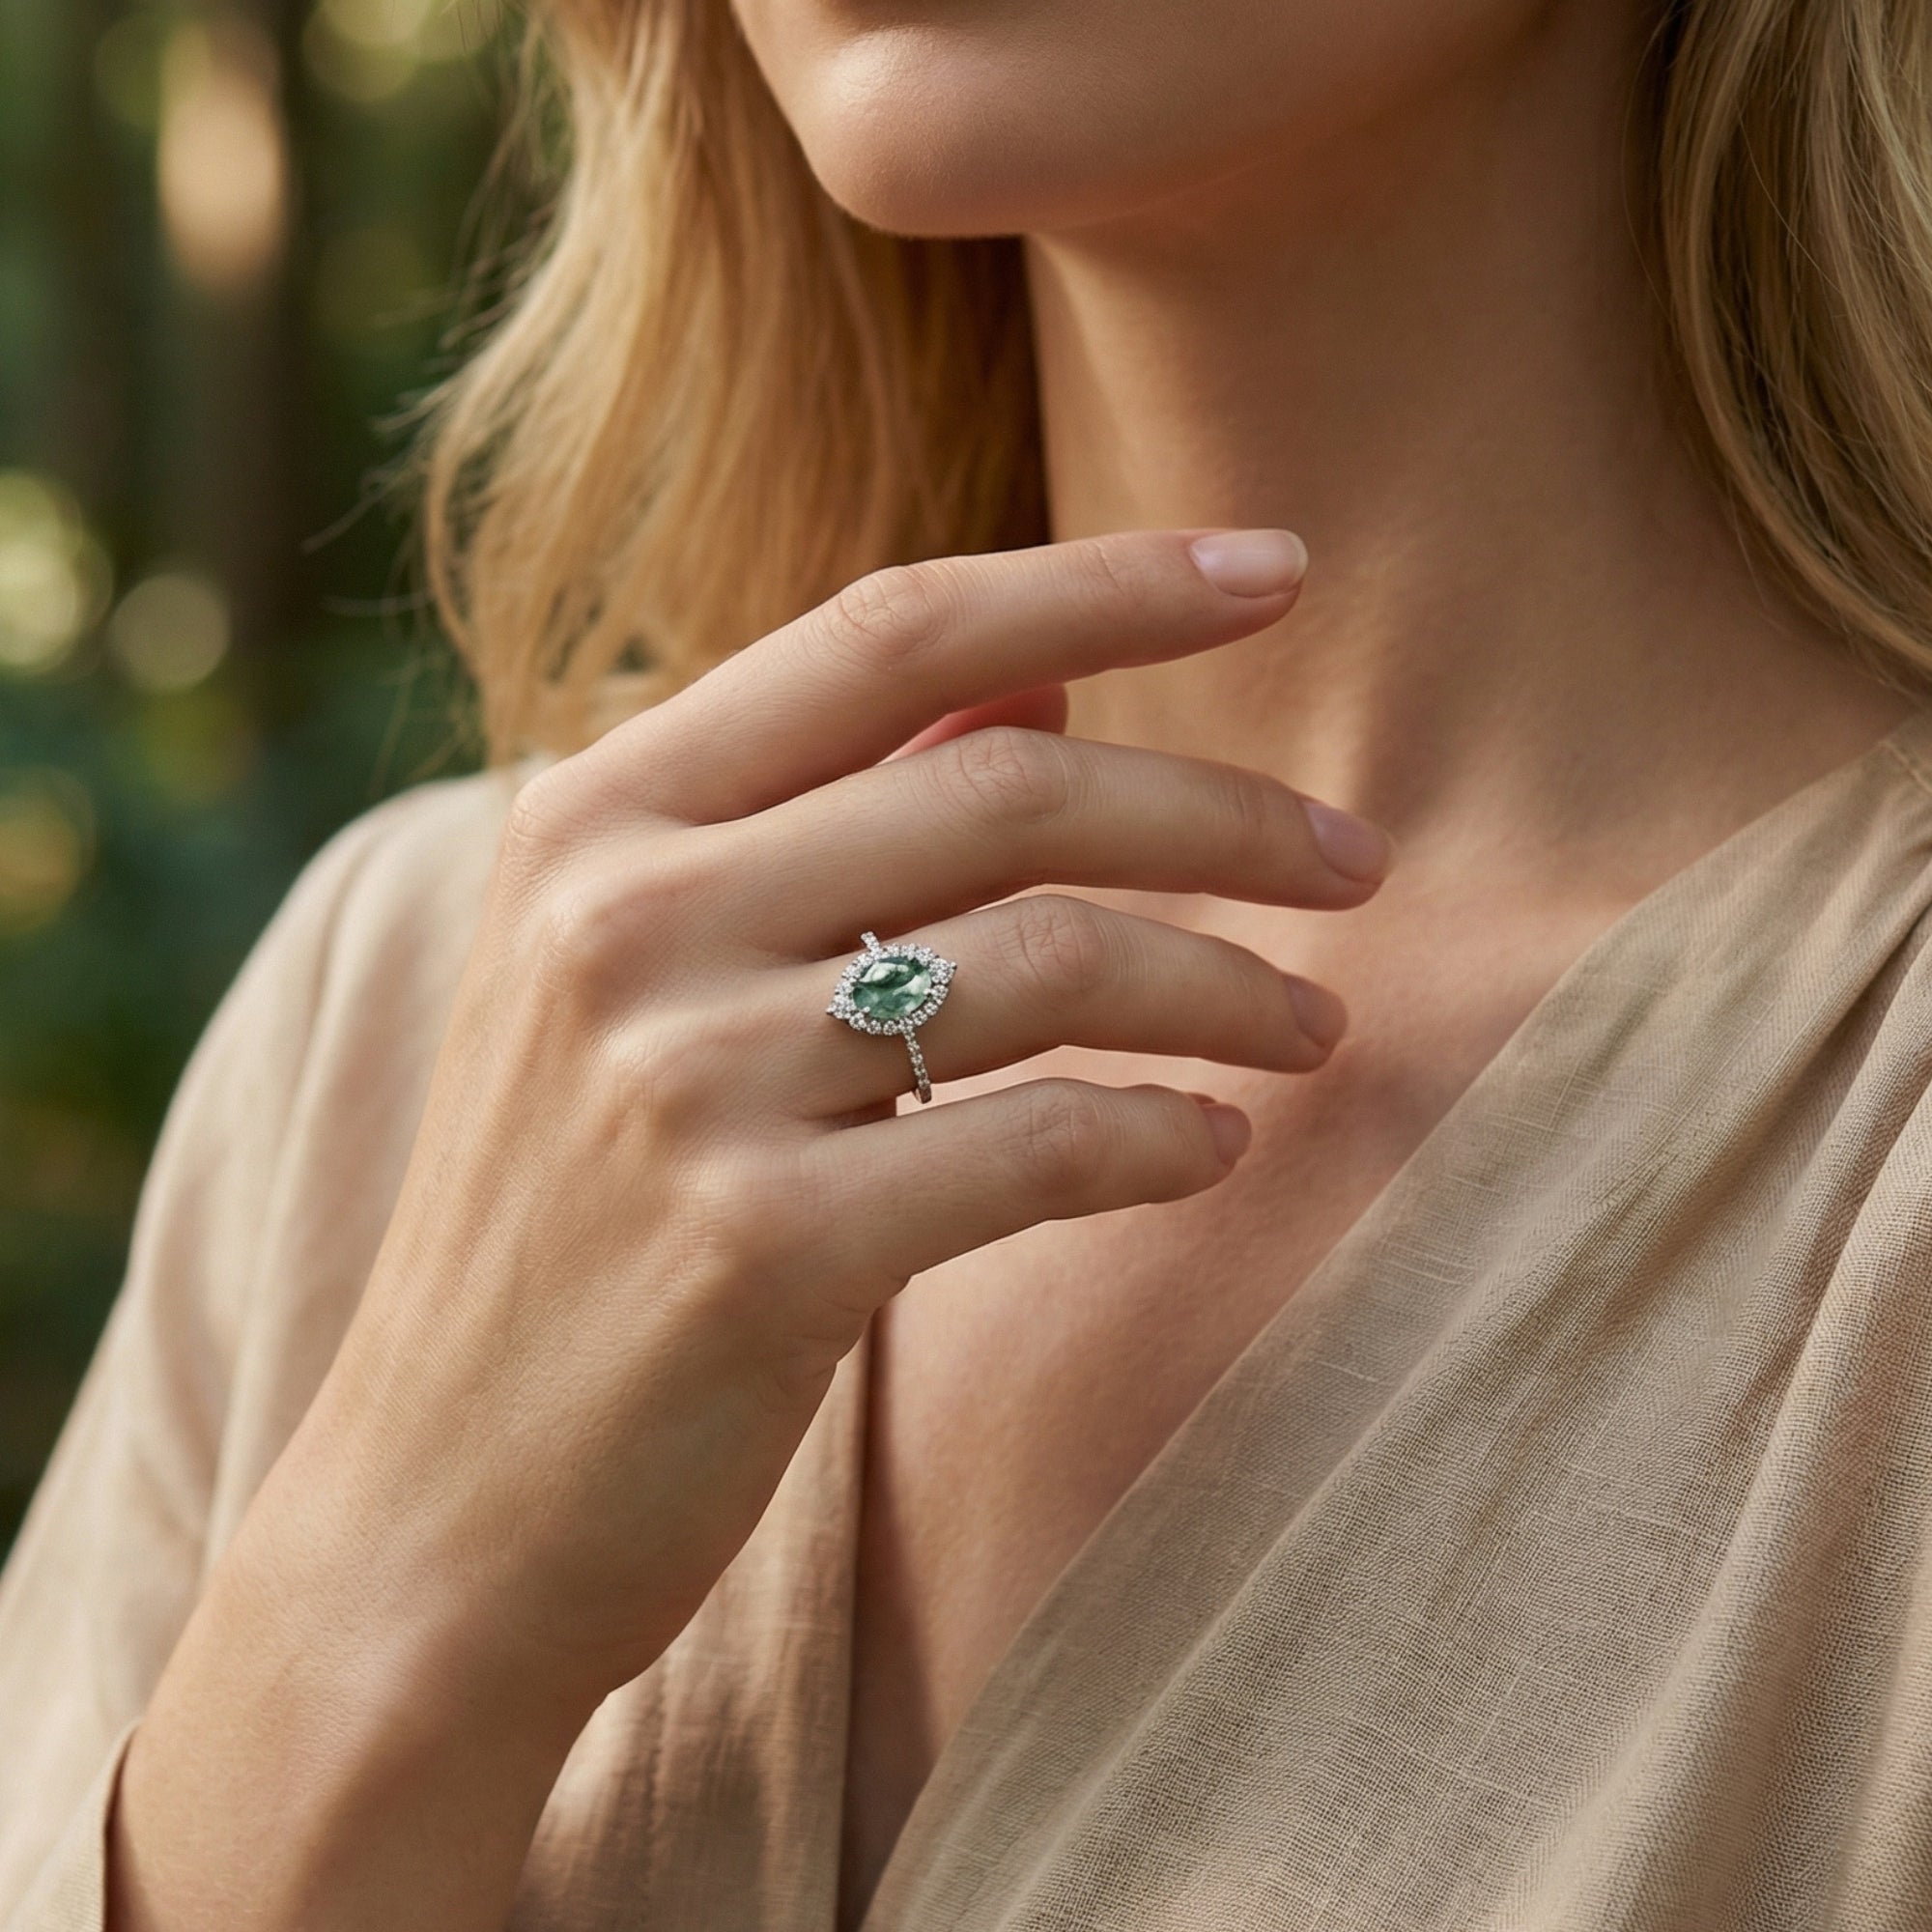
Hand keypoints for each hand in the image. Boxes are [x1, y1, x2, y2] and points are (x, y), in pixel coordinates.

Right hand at [109, 529, 1390, 1927]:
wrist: (437, 1505)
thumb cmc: (577, 1222)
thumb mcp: (654, 976)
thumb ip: (835, 804)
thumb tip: (1049, 673)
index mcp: (598, 816)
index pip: (891, 627)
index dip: (1105, 581)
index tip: (1276, 566)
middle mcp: (626, 916)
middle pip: (1007, 784)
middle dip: (1226, 812)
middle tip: (1359, 861)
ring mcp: (682, 1079)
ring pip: (1049, 957)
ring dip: (1226, 985)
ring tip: (1318, 1029)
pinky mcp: (758, 1249)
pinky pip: (1040, 1144)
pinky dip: (1162, 1136)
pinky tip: (1217, 1149)